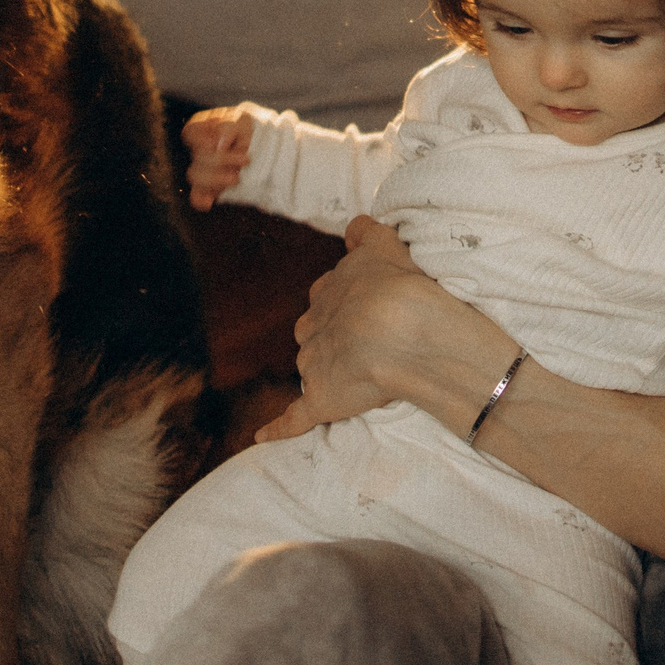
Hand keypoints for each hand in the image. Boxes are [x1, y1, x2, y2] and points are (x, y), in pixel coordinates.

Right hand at [181, 105, 257, 210]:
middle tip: (246, 160)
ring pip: (195, 176)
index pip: (191, 132)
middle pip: (198, 156)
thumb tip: (219, 146)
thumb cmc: (248, 128)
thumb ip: (228, 127)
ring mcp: (203, 167)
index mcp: (203, 127)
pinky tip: (208, 203)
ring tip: (236, 178)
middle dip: (222, 160)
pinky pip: (197, 195)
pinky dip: (200, 200)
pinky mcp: (209, 185)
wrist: (263, 145)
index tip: (214, 143)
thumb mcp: (242, 120)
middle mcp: (199, 148)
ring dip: (216, 178)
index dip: (200, 139)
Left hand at [254, 216, 448, 443]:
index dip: (348, 301)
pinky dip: (278, 428)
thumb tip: (352, 227)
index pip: (327, 294)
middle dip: (332, 335)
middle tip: (367, 340)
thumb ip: (365, 232)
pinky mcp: (320, 400)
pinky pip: (293, 419)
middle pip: (314, 330)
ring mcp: (314, 365)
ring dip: (323, 372)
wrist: (403, 330)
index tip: (368, 305)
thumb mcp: (384, 242)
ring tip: (358, 378)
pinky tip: (262, 437)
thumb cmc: (398, 285)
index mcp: (328, 291)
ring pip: (310, 367)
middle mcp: (314, 326)